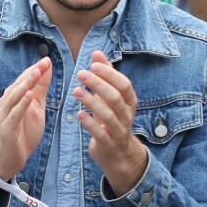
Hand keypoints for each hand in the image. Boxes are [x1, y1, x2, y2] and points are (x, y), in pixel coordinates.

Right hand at [0, 57, 51, 179]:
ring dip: (26, 85)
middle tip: (44, 62)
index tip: (47, 59)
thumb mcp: (37, 106)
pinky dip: (21, 105)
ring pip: (14, 97)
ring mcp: (5, 116)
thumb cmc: (23, 130)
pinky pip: (14, 115)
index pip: (25, 78)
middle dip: (32, 73)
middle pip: (19, 85)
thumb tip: (47, 67)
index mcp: (15, 96)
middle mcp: (7, 103)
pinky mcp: (7, 129)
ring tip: (36, 74)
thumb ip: (41, 88)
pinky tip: (29, 96)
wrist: (9, 159)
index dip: (36, 69)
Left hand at [74, 51, 147, 197]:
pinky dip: (89, 123)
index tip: (93, 65)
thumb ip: (105, 74)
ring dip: (91, 101)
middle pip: (115, 97)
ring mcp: (119, 130)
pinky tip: (78, 114)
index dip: (110, 74)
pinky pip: (99, 133)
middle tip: (81, 74)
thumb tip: (96, 53)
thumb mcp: (111, 95)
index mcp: (130, 100)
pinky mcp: (107, 143)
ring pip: (107, 114)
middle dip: (98, 84)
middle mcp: (127, 114)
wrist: (118, 153)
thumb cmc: (113, 117)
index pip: (124, 84)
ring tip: (75, 91)